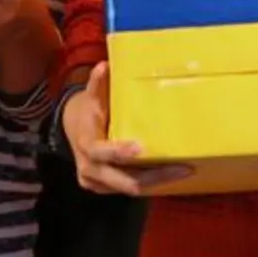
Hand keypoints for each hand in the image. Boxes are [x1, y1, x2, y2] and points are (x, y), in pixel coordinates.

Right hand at [62, 62, 193, 195]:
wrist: (72, 132)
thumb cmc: (90, 113)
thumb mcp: (92, 99)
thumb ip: (97, 84)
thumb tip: (103, 66)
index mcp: (87, 145)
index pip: (102, 152)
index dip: (120, 152)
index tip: (140, 148)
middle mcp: (90, 169)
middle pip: (126, 181)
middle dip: (156, 176)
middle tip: (184, 168)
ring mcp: (97, 183)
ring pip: (132, 188)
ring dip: (159, 181)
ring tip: (185, 170)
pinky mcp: (105, 189)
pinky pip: (131, 189)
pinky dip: (151, 183)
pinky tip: (172, 175)